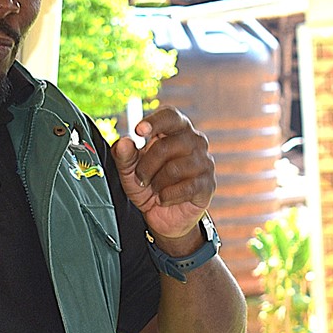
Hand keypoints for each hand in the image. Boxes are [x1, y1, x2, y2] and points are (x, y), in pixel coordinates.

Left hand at [111, 106, 215, 242]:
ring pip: (175, 168)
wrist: (163, 216)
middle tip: (140, 178)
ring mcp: (204, 162)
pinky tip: (164, 198)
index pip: (170, 116)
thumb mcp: (129, 171)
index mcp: (176, 130)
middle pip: (167, 145)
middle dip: (146, 165)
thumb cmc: (149, 185)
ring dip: (157, 183)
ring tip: (155, 190)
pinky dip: (168, 196)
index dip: (155, 121)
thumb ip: (124, 156)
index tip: (138, 131)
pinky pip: (186, 187)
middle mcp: (194, 141)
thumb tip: (125, 142)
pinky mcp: (208, 184)